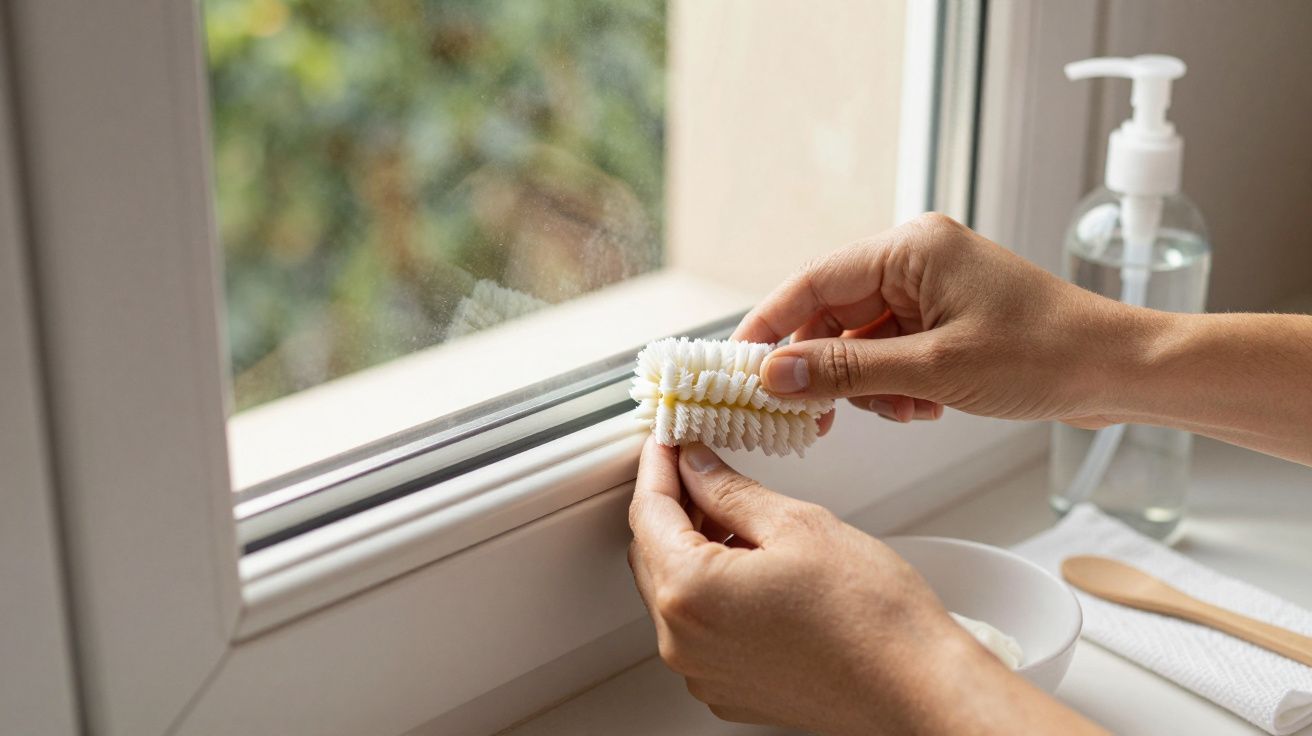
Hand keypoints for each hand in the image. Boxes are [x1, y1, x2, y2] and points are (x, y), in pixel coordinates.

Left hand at [626, 437, 1092, 734]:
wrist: (919, 690)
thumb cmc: (873, 617)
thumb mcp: (797, 524)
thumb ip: (729, 490)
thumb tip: (696, 466)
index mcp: (690, 593)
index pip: (648, 512)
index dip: (658, 467)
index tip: (668, 441)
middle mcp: (683, 643)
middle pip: (651, 554)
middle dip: (674, 505)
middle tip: (705, 467)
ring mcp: (703, 673)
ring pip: (674, 590)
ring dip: (693, 547)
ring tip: (740, 514)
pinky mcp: (728, 689)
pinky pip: (699, 627)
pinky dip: (712, 589)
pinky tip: (751, 564)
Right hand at [732, 213, 1158, 427]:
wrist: (1120, 371)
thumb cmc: (1045, 355)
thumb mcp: (933, 370)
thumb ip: (846, 371)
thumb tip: (775, 375)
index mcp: (911, 248)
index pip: (812, 281)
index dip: (769, 326)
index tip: (737, 368)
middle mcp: (916, 258)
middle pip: (833, 313)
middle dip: (824, 366)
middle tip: (809, 415)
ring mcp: (932, 288)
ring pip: (861, 339)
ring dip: (868, 383)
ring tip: (906, 410)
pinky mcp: (946, 318)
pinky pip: (892, 350)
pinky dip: (895, 385)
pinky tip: (926, 408)